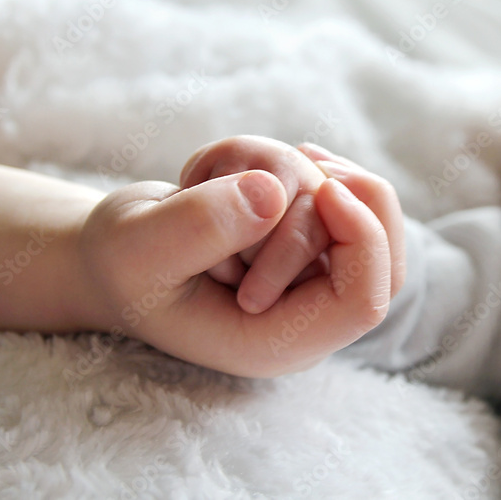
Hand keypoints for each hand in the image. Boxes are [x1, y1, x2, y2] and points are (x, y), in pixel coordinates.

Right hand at [77, 169, 394, 376]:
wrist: (115, 254)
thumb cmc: (122, 263)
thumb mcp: (139, 246)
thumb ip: (199, 227)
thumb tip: (275, 194)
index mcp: (276, 340)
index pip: (364, 301)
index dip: (361, 238)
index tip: (324, 189)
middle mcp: (304, 311)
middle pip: (384, 255)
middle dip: (348, 196)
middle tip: (293, 160)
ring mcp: (308, 273)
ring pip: (356, 208)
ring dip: (293, 170)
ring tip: (215, 176)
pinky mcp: (304, 237)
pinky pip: (330, 185)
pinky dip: (289, 161)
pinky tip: (231, 169)